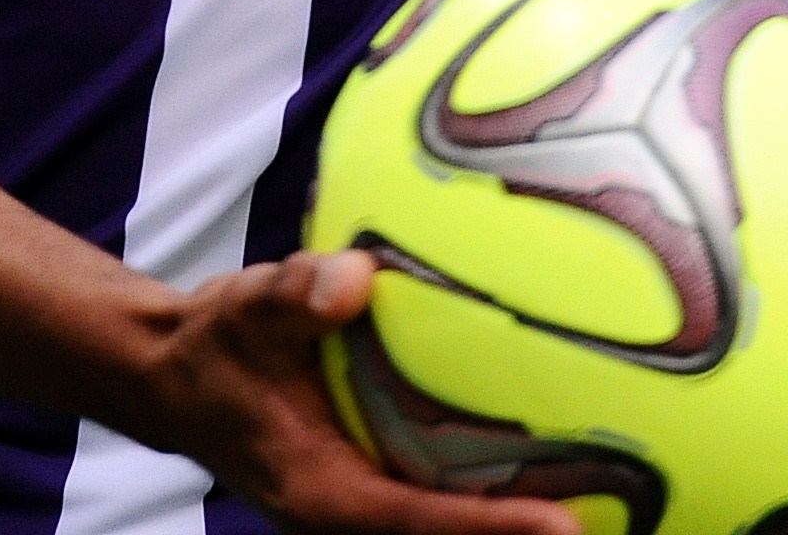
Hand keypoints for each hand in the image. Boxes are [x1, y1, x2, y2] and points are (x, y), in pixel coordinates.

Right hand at [126, 246, 579, 534]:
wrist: (175, 378)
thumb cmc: (214, 346)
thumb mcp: (242, 310)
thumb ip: (294, 294)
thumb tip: (355, 277)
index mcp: (318, 492)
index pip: (416, 521)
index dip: (488, 529)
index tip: (562, 526)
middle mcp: (347, 514)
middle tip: (612, 518)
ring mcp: (362, 505)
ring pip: (443, 525)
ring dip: (510, 517)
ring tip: (611, 498)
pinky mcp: (374, 484)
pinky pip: (439, 498)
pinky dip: (489, 490)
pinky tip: (552, 453)